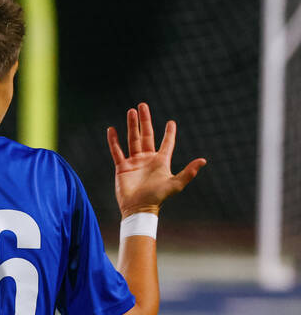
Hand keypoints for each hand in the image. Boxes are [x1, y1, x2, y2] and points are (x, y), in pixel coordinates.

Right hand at [106, 102, 205, 216]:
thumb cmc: (158, 197)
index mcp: (161, 161)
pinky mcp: (122, 167)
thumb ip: (188, 172)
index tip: (171, 122)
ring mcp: (134, 162)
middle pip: (146, 135)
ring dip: (132, 125)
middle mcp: (147, 159)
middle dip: (145, 120)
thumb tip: (203, 160)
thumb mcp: (175, 184)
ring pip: (132, 139)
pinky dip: (114, 141)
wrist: (138, 208)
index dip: (169, 133)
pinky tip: (112, 130)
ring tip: (130, 111)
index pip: (166, 144)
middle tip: (143, 106)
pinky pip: (117, 150)